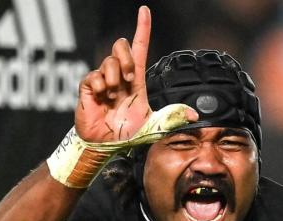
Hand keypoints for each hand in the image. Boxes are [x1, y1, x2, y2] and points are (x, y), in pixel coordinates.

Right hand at [75, 6, 159, 142]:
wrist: (106, 145)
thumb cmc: (126, 134)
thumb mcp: (153, 125)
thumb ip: (172, 117)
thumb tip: (194, 116)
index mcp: (136, 80)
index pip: (139, 48)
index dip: (142, 29)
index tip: (144, 11)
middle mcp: (119, 76)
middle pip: (120, 45)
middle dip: (126, 59)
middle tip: (129, 80)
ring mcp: (103, 80)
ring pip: (108, 61)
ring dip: (114, 79)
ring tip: (113, 97)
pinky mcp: (88, 87)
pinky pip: (93, 75)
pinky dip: (100, 87)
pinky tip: (102, 98)